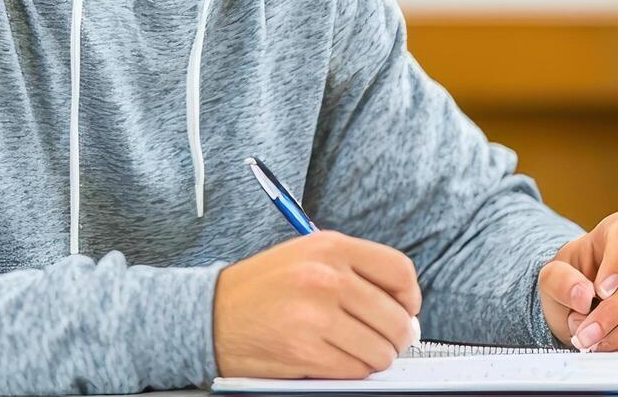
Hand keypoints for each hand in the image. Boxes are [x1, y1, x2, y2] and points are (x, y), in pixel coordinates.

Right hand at [213, 231, 422, 378]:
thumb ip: (354, 271)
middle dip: (396, 336)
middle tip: (384, 341)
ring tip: (354, 350)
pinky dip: (352, 371)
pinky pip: (355, 370)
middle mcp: (327, 277)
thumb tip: (404, 308)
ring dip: (374, 357)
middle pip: (395, 317)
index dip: (410, 297)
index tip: (406, 310)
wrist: (207, 315)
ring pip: (379, 350)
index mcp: (330, 247)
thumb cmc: (260, 288)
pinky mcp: (306, 352)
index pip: (399, 271)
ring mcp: (317, 316)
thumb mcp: (306, 256)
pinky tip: (334, 360)